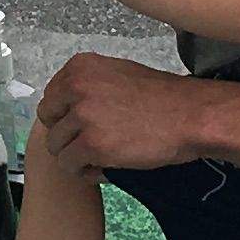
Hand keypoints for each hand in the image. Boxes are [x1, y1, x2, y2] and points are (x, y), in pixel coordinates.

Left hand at [30, 53, 205, 171]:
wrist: (190, 116)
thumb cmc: (161, 97)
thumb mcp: (117, 74)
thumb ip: (88, 85)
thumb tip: (65, 105)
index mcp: (79, 67)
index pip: (50, 98)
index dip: (66, 117)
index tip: (86, 126)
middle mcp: (75, 87)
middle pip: (49, 123)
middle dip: (67, 136)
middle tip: (93, 144)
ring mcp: (82, 116)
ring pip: (57, 147)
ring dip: (77, 156)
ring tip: (102, 157)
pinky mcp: (92, 145)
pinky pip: (71, 166)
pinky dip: (86, 172)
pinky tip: (107, 168)